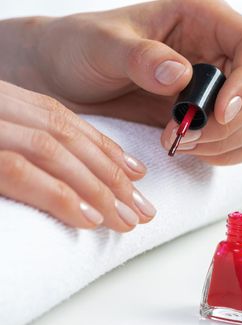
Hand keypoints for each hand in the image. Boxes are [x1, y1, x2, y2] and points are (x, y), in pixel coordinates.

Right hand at [0, 81, 155, 230]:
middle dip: (109, 175)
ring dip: (95, 189)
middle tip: (141, 210)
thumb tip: (77, 174)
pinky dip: (60, 195)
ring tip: (125, 220)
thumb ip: (25, 140)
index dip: (102, 147)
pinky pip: (19, 170)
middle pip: (62, 134)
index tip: (137, 173)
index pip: (58, 117)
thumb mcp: (3, 134)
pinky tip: (88, 218)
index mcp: (2, 100)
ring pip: (50, 151)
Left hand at [30, 0, 241, 164]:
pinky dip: (226, 154)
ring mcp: (218, 90)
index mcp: (205, 22)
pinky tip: (193, 150)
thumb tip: (180, 75)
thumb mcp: (101, 44)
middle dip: (228, 123)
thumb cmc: (80, 48)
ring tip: (180, 143)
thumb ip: (140, 56)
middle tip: (184, 135)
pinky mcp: (212, 120)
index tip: (219, 112)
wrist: (64, 79)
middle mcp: (219, 55)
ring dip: (226, 142)